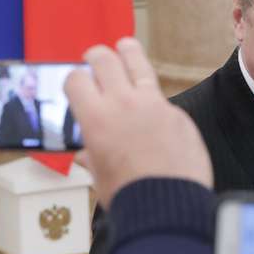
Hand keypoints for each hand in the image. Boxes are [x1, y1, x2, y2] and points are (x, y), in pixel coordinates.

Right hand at [65, 37, 212, 207]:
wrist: (169, 206)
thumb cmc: (130, 196)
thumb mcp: (100, 176)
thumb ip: (92, 157)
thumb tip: (86, 155)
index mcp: (95, 118)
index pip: (76, 79)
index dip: (73, 79)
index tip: (77, 82)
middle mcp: (123, 103)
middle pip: (105, 60)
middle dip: (96, 56)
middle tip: (95, 57)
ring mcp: (154, 105)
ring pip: (139, 64)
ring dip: (128, 52)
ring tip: (125, 47)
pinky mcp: (179, 115)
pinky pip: (163, 100)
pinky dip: (154, 101)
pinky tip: (153, 111)